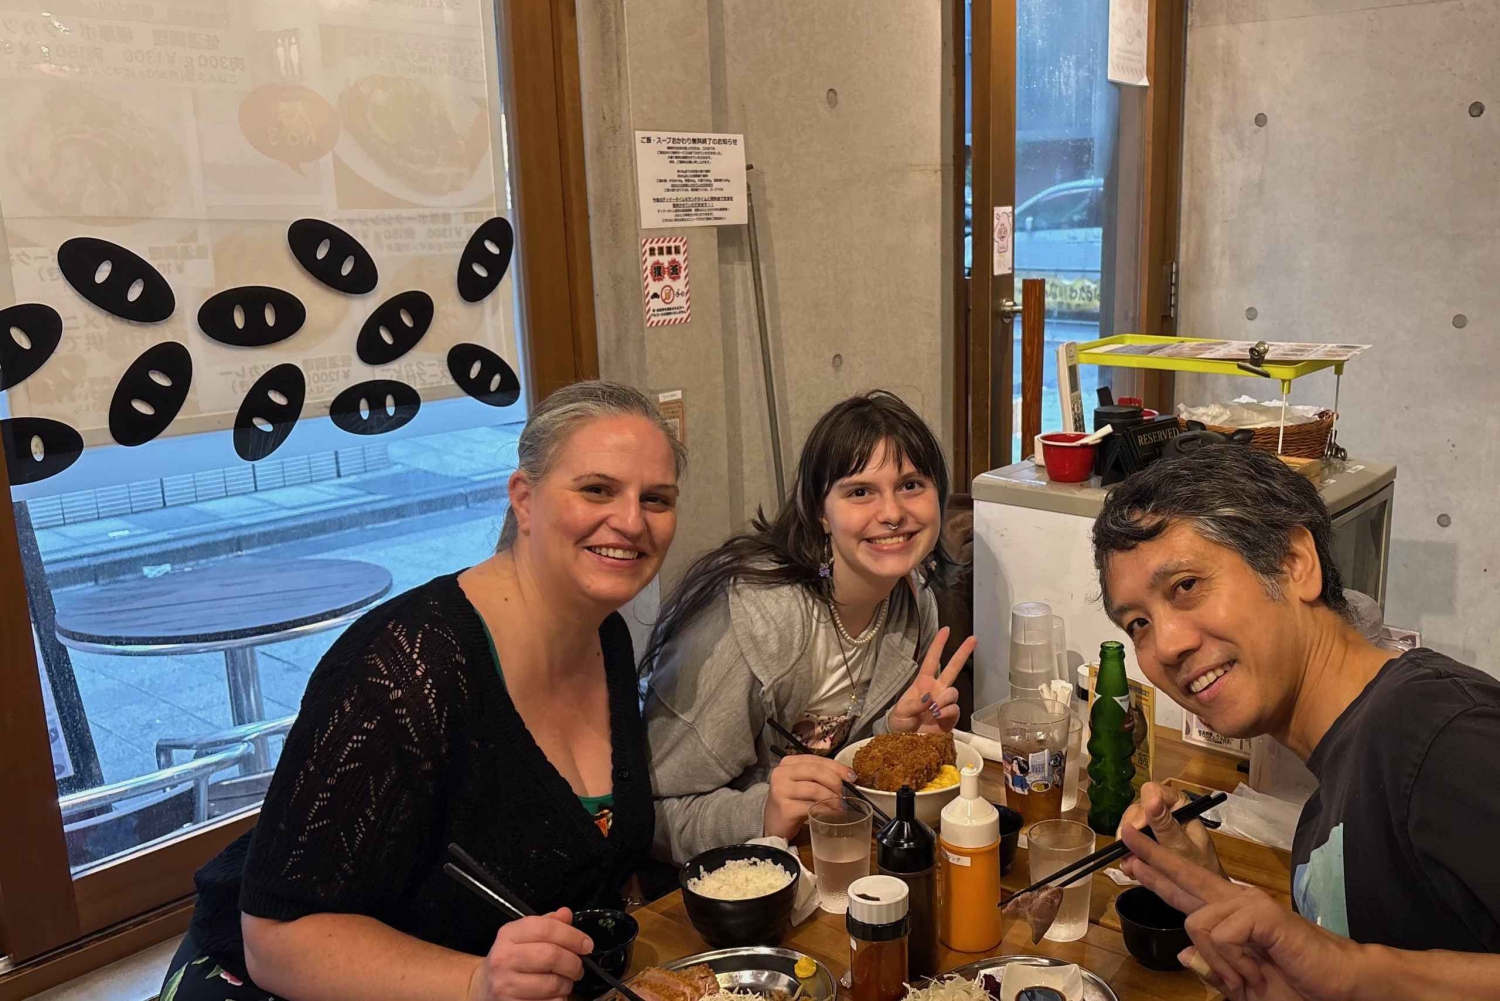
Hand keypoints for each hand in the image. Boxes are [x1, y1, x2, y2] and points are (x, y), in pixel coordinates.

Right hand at [469, 909, 592, 1000]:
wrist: (483, 986)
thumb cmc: (510, 958)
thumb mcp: (523, 935)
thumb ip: (547, 924)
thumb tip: (566, 914)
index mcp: (508, 934)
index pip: (545, 928)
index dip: (572, 936)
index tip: (587, 945)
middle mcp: (503, 957)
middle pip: (551, 956)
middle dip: (573, 963)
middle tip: (578, 968)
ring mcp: (504, 984)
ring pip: (551, 984)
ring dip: (567, 984)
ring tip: (566, 982)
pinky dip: (557, 1000)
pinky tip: (555, 995)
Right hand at [763, 753, 856, 840]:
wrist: (774, 824)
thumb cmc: (792, 802)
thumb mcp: (804, 784)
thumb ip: (820, 777)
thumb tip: (848, 777)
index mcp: (788, 762)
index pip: (817, 760)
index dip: (837, 767)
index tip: (852, 777)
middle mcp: (782, 773)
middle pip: (817, 771)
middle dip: (836, 782)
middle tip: (844, 795)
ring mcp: (781, 790)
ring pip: (815, 789)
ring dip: (832, 799)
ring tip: (840, 806)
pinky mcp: (784, 808)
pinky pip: (811, 807)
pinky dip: (826, 811)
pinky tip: (832, 815)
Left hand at [889, 627, 975, 733]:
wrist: (906, 745)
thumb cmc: (899, 724)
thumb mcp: (899, 713)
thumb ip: (913, 705)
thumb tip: (929, 698)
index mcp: (923, 683)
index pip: (932, 660)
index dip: (938, 645)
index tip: (946, 630)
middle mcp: (936, 690)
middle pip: (953, 668)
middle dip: (963, 653)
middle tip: (973, 639)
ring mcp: (944, 703)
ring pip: (953, 692)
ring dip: (943, 699)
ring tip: (932, 710)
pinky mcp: (950, 717)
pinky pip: (955, 709)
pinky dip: (947, 712)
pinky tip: (938, 717)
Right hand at [1117, 781, 1224, 878]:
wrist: (1203, 893)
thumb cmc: (1200, 868)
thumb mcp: (1182, 848)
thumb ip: (1165, 827)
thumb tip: (1152, 800)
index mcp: (1178, 805)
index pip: (1153, 792)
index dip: (1142, 809)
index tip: (1137, 830)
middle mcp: (1165, 810)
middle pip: (1137, 809)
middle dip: (1130, 831)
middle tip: (1126, 852)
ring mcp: (1155, 825)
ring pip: (1130, 825)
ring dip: (1126, 845)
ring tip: (1128, 866)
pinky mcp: (1147, 839)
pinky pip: (1130, 840)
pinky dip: (1127, 854)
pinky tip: (1129, 868)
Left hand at [1119, 823, 1365, 1000]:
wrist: (1337, 985)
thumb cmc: (1292, 983)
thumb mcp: (1242, 986)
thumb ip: (1213, 970)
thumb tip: (1184, 953)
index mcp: (1228, 915)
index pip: (1184, 889)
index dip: (1156, 873)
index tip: (1129, 858)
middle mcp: (1235, 901)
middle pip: (1185, 874)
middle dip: (1153, 855)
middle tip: (1126, 834)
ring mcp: (1249, 903)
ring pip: (1196, 923)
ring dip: (1219, 962)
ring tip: (1249, 976)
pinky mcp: (1262, 912)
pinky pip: (1220, 934)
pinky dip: (1234, 962)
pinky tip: (1258, 967)